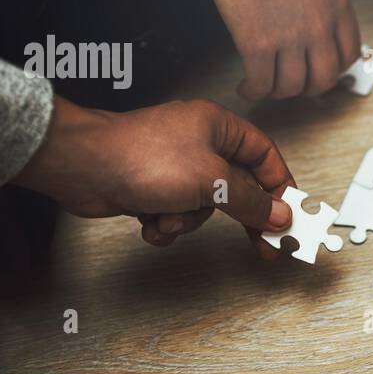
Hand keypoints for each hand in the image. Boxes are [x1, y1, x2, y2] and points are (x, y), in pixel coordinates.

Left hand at [13, 97, 294, 247]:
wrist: (81, 167)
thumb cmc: (140, 157)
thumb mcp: (211, 181)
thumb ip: (251, 200)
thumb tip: (280, 214)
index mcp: (220, 127)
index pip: (266, 158)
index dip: (281, 188)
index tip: (291, 217)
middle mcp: (200, 144)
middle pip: (238, 187)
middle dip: (239, 216)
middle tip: (263, 245)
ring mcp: (176, 167)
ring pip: (205, 208)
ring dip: (187, 221)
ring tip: (168, 217)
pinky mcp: (154, 188)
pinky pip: (177, 215)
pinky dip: (166, 224)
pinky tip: (149, 221)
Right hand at [142, 0, 360, 99]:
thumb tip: (316, 12)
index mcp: (337, 5)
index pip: (349, 53)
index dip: (334, 68)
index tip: (320, 69)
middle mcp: (320, 26)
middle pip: (324, 78)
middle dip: (309, 88)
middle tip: (295, 86)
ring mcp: (290, 38)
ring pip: (292, 86)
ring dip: (278, 92)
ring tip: (265, 87)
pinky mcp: (258, 44)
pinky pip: (261, 83)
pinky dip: (254, 91)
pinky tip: (247, 87)